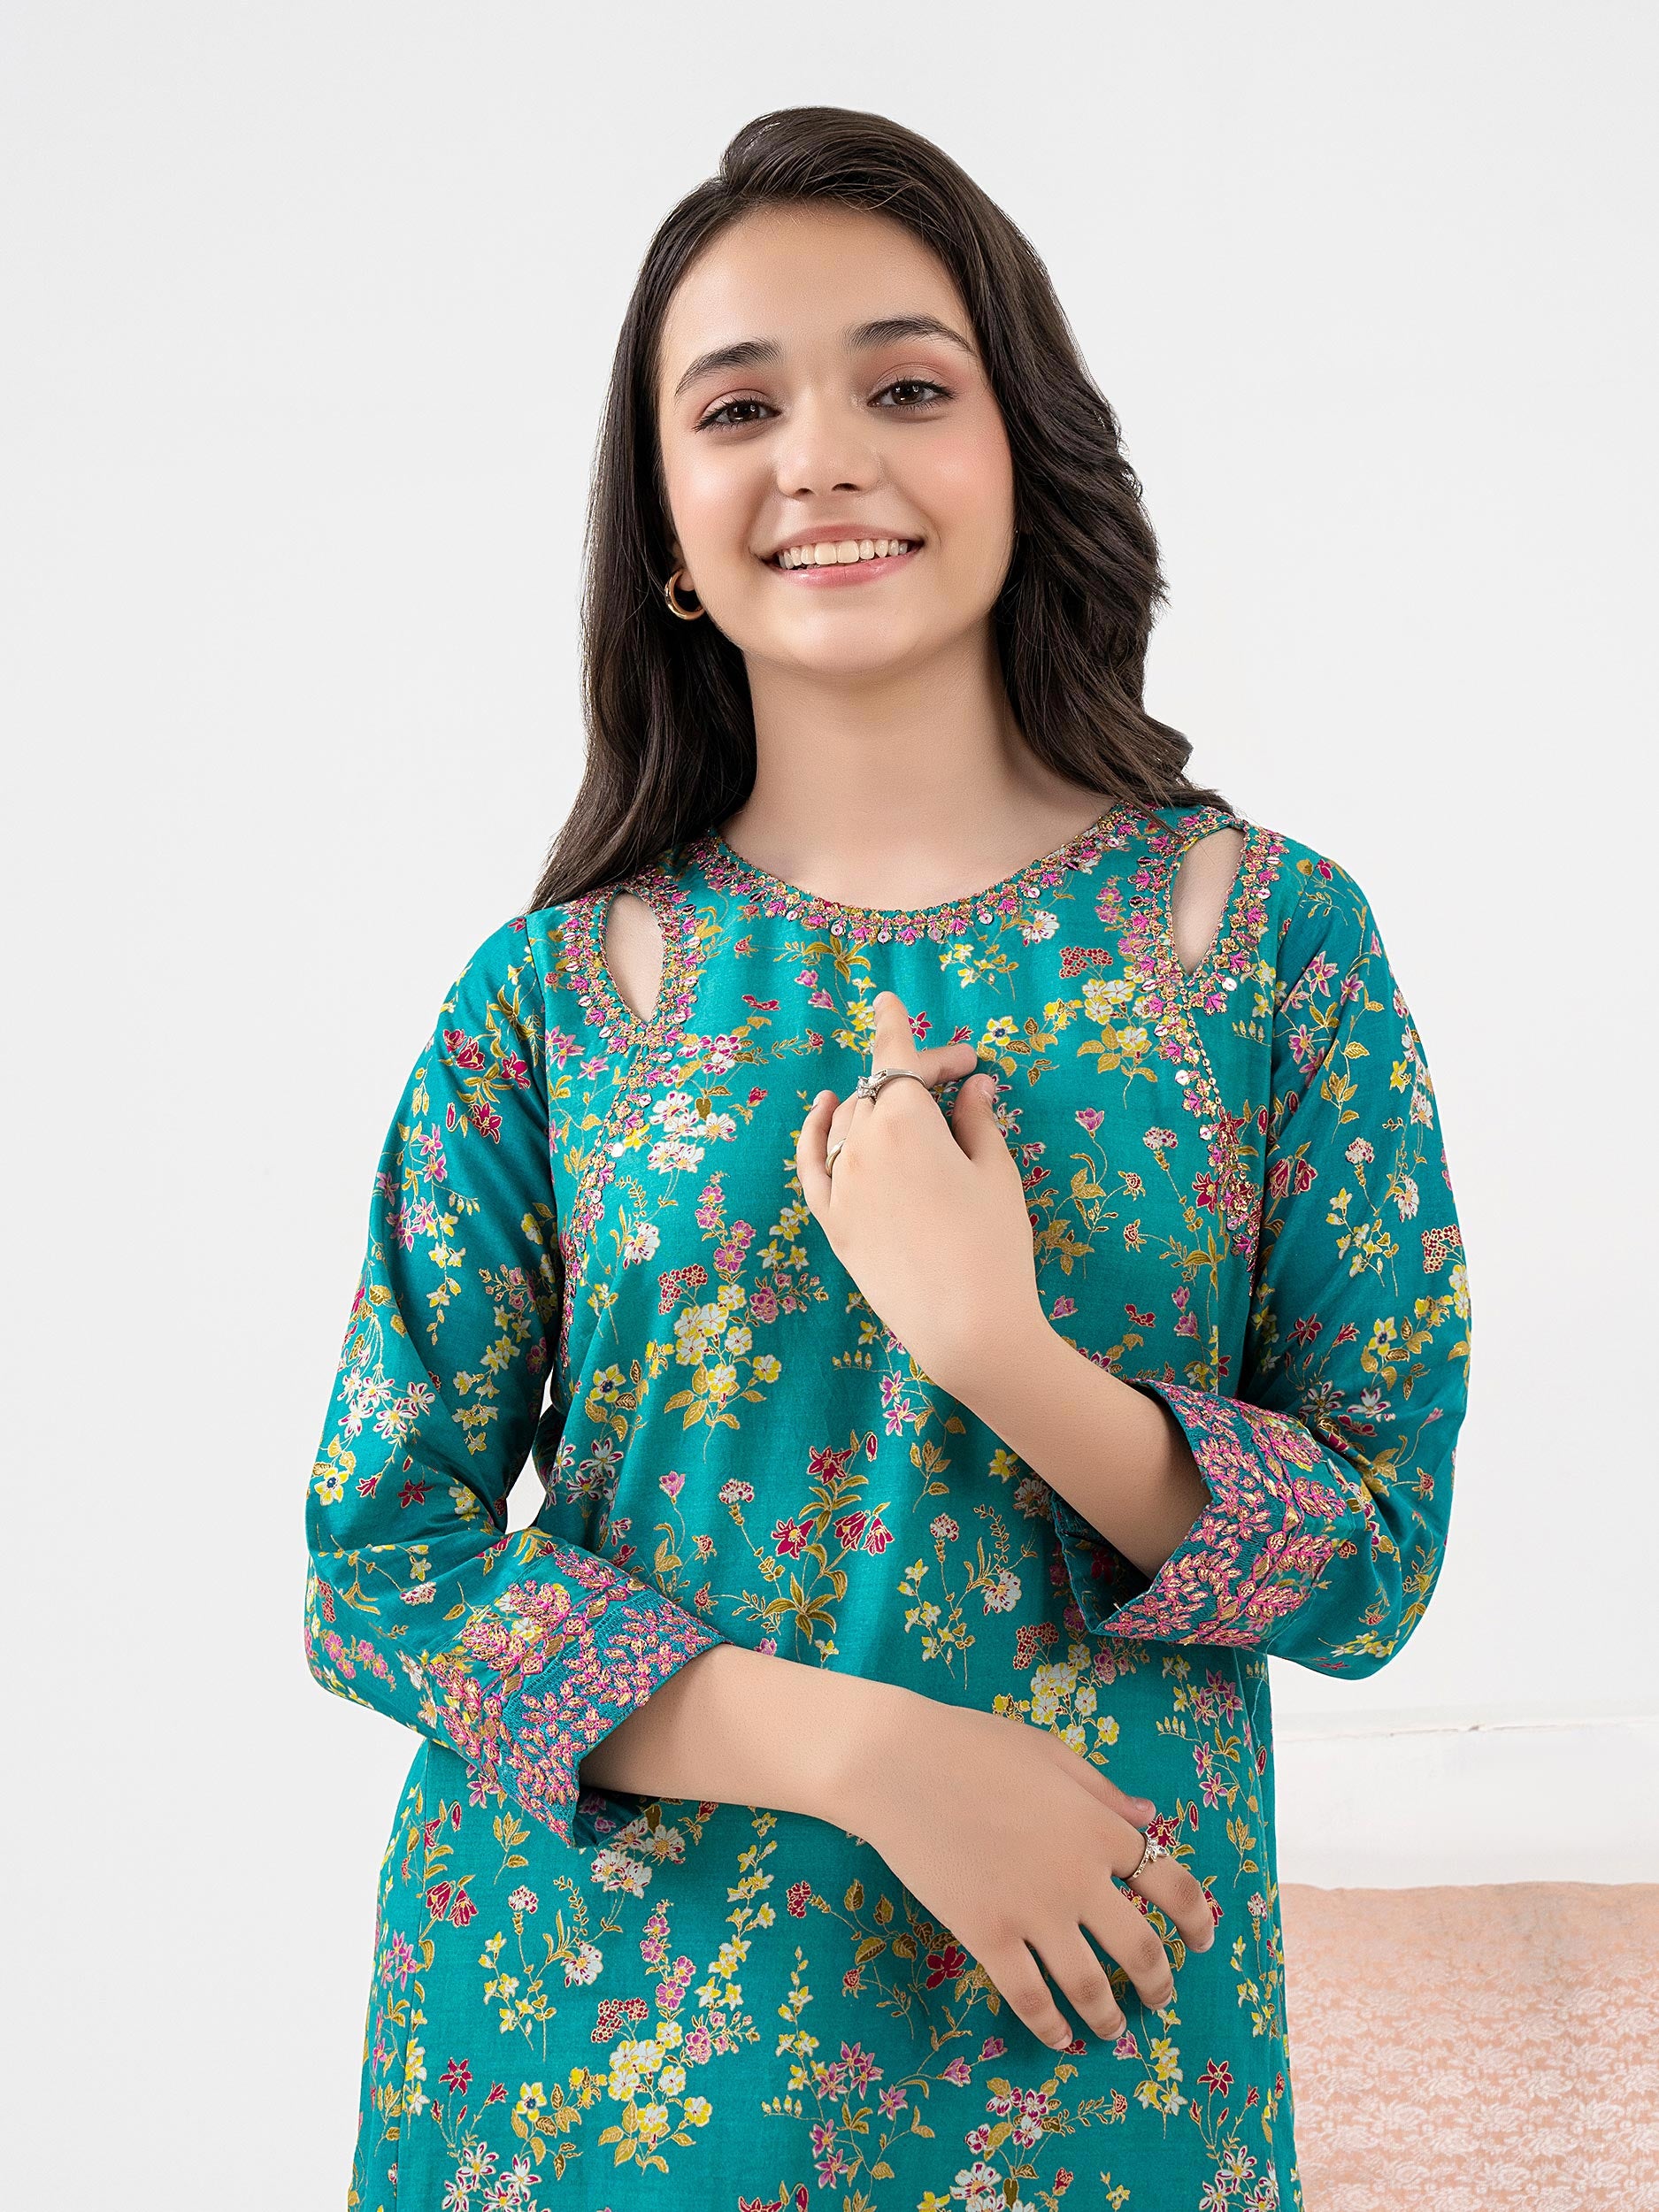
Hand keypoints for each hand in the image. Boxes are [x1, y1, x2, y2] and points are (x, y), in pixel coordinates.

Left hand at [796, 990, 1044, 1394]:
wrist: (968, 1327)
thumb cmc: (996, 1243)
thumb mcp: (997, 1172)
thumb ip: (978, 1120)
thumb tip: (973, 1085)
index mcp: (905, 1121)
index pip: (895, 1058)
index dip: (899, 1027)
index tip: (890, 1000)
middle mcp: (862, 1143)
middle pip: (879, 1090)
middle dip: (917, 1075)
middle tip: (963, 1079)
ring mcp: (841, 1183)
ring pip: (849, 1121)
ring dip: (878, 1103)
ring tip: (916, 1103)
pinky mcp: (832, 1220)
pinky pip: (813, 1163)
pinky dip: (815, 1131)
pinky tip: (824, 1109)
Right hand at [846, 1690, 1216, 2050]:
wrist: (897, 1764)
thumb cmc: (972, 1746)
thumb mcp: (1050, 1754)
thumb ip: (1103, 1792)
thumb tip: (1149, 1818)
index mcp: (1099, 1828)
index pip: (1171, 1884)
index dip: (1196, 1919)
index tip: (1201, 1941)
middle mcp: (1078, 1877)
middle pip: (1140, 1950)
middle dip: (1158, 1984)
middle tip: (1161, 2001)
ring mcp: (1033, 1912)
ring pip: (1090, 1987)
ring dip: (1110, 2017)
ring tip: (1115, 2032)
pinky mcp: (987, 1936)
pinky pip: (1029, 1998)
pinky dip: (1050, 2027)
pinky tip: (1059, 2038)